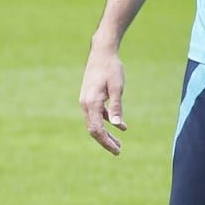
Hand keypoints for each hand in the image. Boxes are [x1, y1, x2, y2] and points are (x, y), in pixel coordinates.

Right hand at [79, 38, 126, 154]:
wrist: (101, 53)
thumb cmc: (111, 69)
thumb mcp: (117, 87)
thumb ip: (117, 106)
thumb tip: (118, 125)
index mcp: (91, 103)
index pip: (96, 129)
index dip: (106, 142)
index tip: (117, 150)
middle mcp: (85, 104)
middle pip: (93, 129)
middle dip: (105, 141)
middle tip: (119, 151)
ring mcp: (86, 101)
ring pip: (94, 123)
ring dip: (105, 134)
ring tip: (118, 143)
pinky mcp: (89, 98)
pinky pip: (96, 115)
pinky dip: (106, 122)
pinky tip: (119, 126)